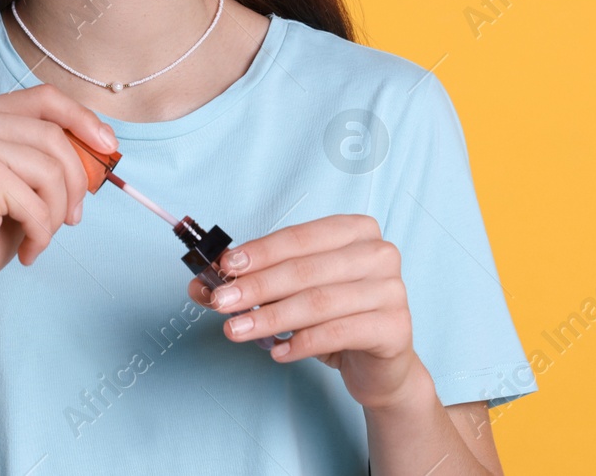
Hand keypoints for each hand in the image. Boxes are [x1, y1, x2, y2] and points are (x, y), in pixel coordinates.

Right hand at [0, 84, 117, 315]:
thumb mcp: (20, 181)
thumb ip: (49, 153)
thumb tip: (104, 139)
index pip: (43, 98)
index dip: (82, 119)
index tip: (109, 147)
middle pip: (53, 135)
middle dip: (76, 182)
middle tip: (73, 218)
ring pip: (51, 169)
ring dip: (57, 212)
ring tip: (39, 236)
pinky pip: (37, 202)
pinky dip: (42, 233)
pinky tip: (26, 250)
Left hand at [188, 214, 430, 410]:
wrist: (380, 365)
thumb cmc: (335, 317)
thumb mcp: (293, 294)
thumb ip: (253, 283)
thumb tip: (200, 284)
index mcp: (355, 230)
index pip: (299, 238)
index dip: (260, 252)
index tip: (225, 267)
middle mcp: (379, 253)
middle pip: (306, 270)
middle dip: (257, 286)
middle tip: (220, 302)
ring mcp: (393, 289)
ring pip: (318, 302)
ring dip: (270, 317)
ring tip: (237, 330)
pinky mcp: (395, 328)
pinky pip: (338, 333)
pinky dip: (301, 343)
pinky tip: (277, 352)